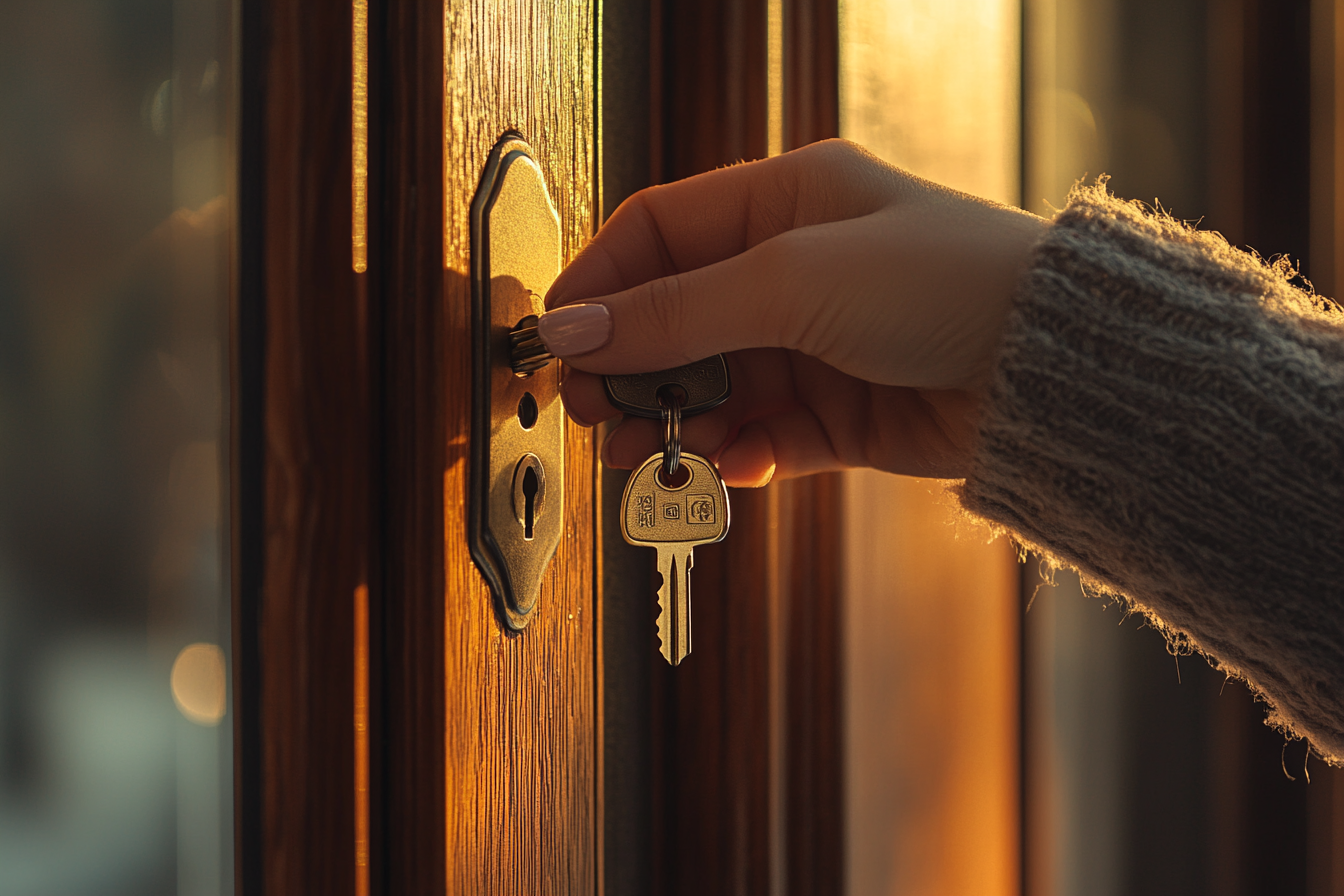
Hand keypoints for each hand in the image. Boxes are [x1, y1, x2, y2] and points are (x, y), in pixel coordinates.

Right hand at [541, 139, 1046, 486]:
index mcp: (781, 203)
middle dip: (631, 367)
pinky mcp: (836, 414)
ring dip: (673, 423)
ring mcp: (812, 346)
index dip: (600, 283)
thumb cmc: (950, 282)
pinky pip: (760, 438)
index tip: (557, 339)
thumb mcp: (793, 280)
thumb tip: (577, 329)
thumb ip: (678, 311)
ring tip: (647, 454)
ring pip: (711, 388)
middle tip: (594, 411)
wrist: (1050, 369)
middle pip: (674, 318)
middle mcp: (792, 271)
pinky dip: (735, 456)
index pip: (658, 233)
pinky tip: (729, 466)